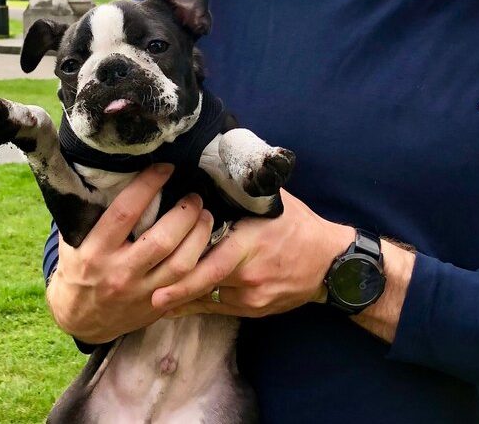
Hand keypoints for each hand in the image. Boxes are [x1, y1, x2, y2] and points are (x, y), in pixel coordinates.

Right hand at [45, 164, 213, 343]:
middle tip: (194, 196)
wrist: (79, 319)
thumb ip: (94, 214)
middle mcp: (119, 273)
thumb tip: (115, 174)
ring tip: (205, 216)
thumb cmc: (78, 270)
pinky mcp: (157, 306)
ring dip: (200, 235)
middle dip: (185, 212)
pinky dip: (204, 262)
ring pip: (182, 263)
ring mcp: (141, 293)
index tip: (165, 168)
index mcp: (95, 251)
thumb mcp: (74, 241)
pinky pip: (189, 284)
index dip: (148, 185)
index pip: (125, 212)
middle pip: (163, 239)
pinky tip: (209, 244)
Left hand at [151, 190, 355, 317]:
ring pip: (209, 298)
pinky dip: (197, 306)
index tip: (158, 272)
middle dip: (175, 291)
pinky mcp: (254, 311)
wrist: (331, 265)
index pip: (212, 261)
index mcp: (251, 244)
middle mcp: (249, 275)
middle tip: (147, 297)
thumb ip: (241, 191)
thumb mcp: (273, 204)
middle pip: (205, 283)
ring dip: (184, 295)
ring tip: (155, 297)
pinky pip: (219, 309)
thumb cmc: (298, 227)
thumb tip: (211, 166)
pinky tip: (176, 308)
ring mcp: (252, 297)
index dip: (184, 269)